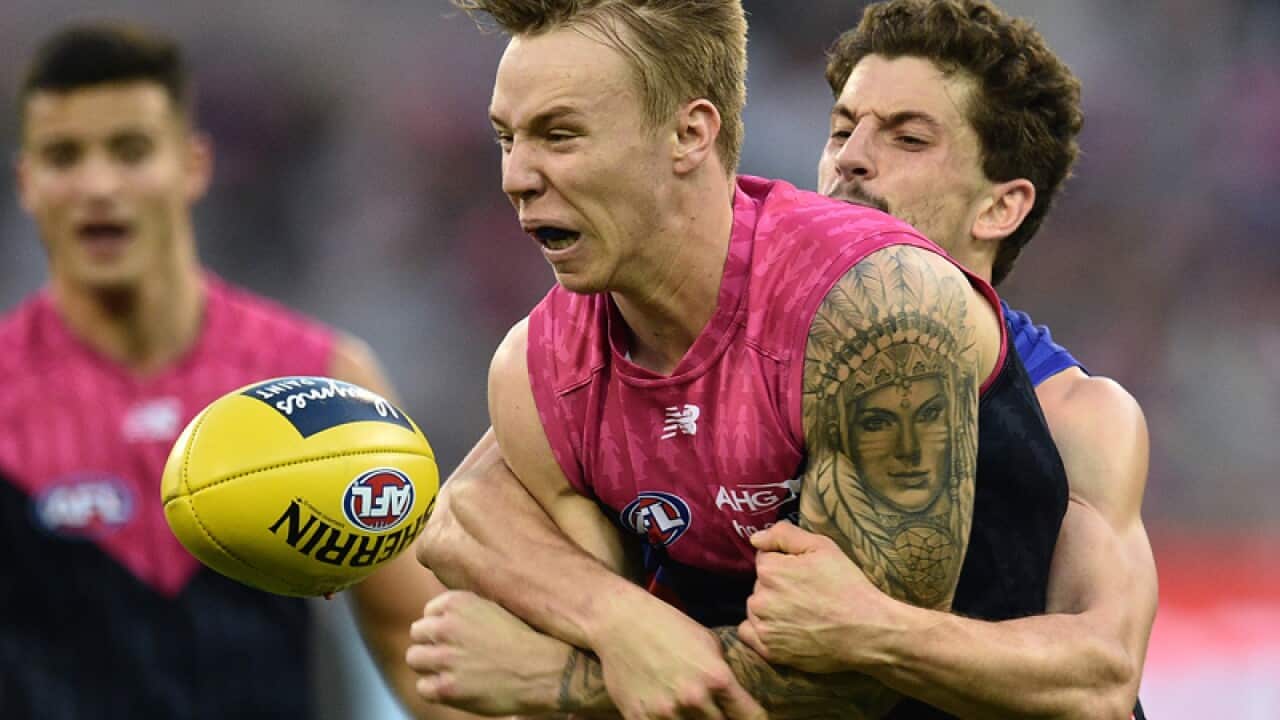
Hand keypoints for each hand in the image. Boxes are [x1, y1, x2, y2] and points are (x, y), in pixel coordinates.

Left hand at [407, 590, 566, 715]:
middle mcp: (446, 626)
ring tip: (452, 671)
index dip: (441, 625)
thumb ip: (465, 611)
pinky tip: (456, 687)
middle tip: (452, 655)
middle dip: (432, 644)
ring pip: (414, 658)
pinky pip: (423, 687)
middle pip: (417, 633)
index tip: (456, 636)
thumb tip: (440, 618)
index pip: (429, 612)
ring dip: (430, 666)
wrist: (544, 669)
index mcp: (458, 602)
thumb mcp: (494, 608)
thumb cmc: (525, 640)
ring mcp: (445, 657)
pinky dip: (436, 689)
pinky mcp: (447, 687)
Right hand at [592, 596, 765, 719]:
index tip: (748, 719)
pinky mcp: (640, 719)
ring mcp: (666, 713)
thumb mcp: (708, 642)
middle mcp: (694, 699)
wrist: (620, 622)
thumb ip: (723, 675)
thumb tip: (736, 700)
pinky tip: (667, 714)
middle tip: (713, 711)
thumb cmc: (667, 626)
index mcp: (717, 678)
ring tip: (689, 711)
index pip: (751, 717)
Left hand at [737, 522, 900, 673]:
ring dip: (770, 608)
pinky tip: (783, 629)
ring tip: (801, 614)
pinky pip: (749, 634)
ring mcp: (764, 626)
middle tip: (807, 595)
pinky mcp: (769, 650)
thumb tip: (755, 539)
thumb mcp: (822, 547)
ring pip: (756, 608)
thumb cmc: (847, 586)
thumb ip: (784, 535)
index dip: (785, 564)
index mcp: (770, 570)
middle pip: (760, 584)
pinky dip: (762, 630)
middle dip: (778, 586)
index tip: (805, 574)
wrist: (867, 631)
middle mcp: (760, 598)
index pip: (764, 559)